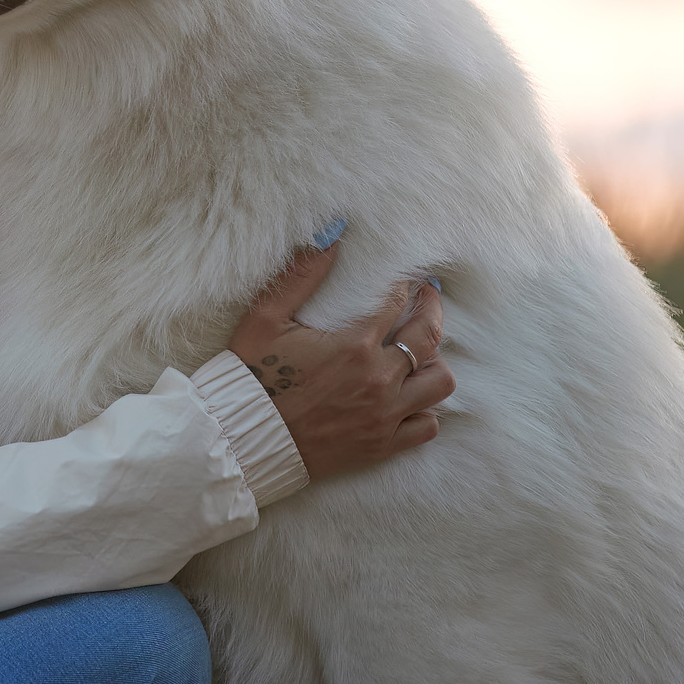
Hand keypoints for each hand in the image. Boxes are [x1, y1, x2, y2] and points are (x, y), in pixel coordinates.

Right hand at [224, 242, 452, 483]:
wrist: (245, 438)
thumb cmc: (252, 376)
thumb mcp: (265, 318)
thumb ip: (300, 276)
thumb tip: (331, 238)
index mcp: (354, 345)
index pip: (396, 302)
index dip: (404, 284)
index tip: (406, 277)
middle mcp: (379, 379)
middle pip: (429, 336)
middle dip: (432, 308)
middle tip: (428, 296)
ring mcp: (384, 415)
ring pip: (439, 382)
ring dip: (434, 362)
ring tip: (421, 351)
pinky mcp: (381, 445)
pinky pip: (427, 426)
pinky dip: (426, 410)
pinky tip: (411, 397)